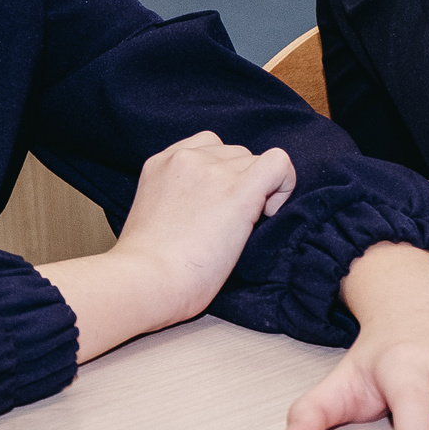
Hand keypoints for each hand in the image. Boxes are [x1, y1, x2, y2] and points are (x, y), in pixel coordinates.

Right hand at [43, 133, 294, 361]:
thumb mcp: (153, 214)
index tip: (216, 205)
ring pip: (256, 160)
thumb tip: (208, 207)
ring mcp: (213, 170)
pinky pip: (279, 164)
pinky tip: (269, 214)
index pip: (207, 147)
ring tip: (243, 225)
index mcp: (162, 163)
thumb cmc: (147, 268)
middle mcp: (187, 158)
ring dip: (258, 189)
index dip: (222, 173)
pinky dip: (283, 184)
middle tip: (230, 223)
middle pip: (236, 154)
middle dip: (240, 183)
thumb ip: (177, 198)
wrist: (145, 282)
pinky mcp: (238, 190)